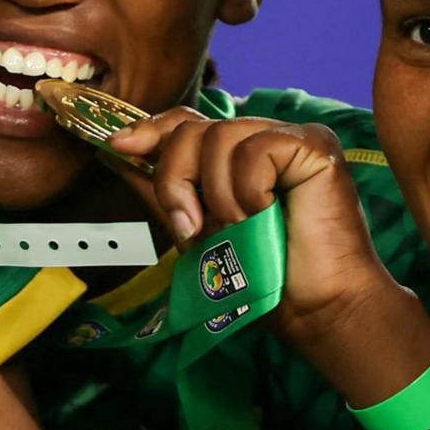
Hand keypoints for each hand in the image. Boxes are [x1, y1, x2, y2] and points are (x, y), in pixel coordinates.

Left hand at [104, 112, 401, 346]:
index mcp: (236, 153)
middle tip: (194, 228)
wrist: (310, 307)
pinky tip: (268, 213)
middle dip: (178, 180)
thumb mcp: (195, 228)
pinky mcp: (315, 146)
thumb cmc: (260, 274)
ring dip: (219, 196)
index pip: (187, 121)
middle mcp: (263, 136)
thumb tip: (114, 153)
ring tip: (242, 227)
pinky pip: (256, 148)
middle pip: (193, 129)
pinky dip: (250, 190)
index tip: (119, 145)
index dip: (151, 129)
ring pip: (220, 137)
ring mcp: (291, 137)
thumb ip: (161, 189)